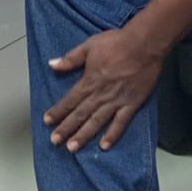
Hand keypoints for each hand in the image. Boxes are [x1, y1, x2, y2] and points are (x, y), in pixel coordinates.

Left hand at [44, 25, 165, 151]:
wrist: (144, 45)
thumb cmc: (116, 42)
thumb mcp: (89, 46)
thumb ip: (71, 58)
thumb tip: (52, 65)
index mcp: (89, 81)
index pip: (70, 100)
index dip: (58, 111)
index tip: (47, 121)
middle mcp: (100, 95)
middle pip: (80, 114)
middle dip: (66, 128)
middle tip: (55, 141)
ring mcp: (116, 101)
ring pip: (96, 122)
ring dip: (84, 135)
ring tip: (72, 148)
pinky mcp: (131, 105)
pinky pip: (120, 123)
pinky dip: (112, 135)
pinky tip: (104, 146)